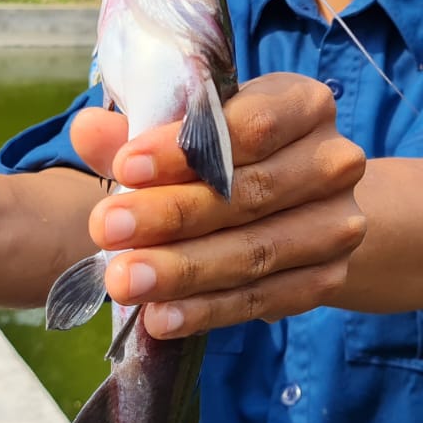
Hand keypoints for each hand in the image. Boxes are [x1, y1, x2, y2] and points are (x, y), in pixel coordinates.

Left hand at [71, 73, 366, 339]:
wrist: (298, 206)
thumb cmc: (227, 154)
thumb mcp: (186, 133)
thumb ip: (136, 134)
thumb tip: (85, 130)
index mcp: (304, 104)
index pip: (250, 125)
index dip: (185, 149)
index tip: (124, 169)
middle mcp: (334, 161)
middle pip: (250, 193)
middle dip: (172, 215)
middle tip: (106, 230)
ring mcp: (337, 225)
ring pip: (256, 252)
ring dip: (184, 271)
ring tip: (124, 281)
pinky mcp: (327, 279)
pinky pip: (263, 299)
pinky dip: (209, 311)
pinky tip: (162, 318)